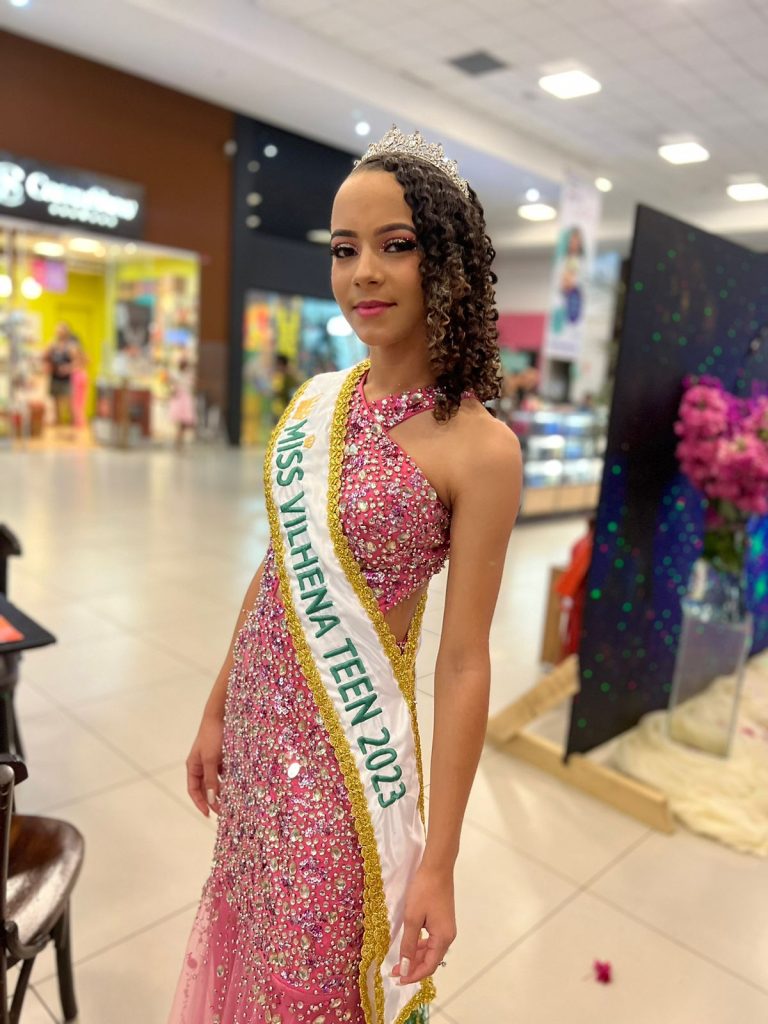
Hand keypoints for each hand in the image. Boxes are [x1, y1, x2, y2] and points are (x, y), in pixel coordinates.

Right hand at [186, 711, 223, 815]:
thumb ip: (211, 780)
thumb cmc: (212, 736)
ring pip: (216, 780)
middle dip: (213, 800)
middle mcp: (201, 764)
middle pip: (205, 787)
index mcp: (193, 766)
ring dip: (222, 791)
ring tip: (232, 802)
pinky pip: (225, 772)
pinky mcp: (223, 755)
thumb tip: (211, 800)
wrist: (221, 714)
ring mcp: (212, 760)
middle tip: (224, 812)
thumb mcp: (210, 759)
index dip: (200, 803)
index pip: (193, 790)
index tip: (209, 815)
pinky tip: (238, 786)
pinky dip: (230, 779)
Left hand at [392, 865, 455, 985]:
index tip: (397, 979)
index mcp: (443, 938)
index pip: (428, 966)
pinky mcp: (442, 920)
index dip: (413, 975)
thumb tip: (405, 967)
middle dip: (412, 967)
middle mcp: (448, 936)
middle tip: (394, 970)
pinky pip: (431, 940)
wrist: (436, 867)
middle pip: (431, 960)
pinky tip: (409, 944)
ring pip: (430, 950)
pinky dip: (420, 945)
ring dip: (415, 956)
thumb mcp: (412, 918)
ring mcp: (446, 928)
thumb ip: (408, 944)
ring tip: (399, 960)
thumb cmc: (424, 891)